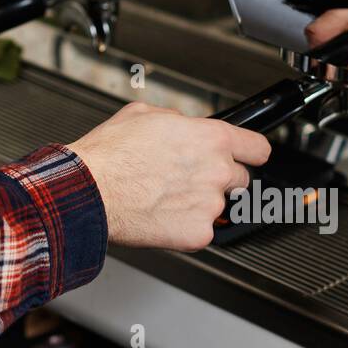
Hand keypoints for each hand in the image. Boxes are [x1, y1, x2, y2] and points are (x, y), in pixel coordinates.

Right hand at [66, 102, 270, 250]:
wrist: (89, 190)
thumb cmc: (110, 155)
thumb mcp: (143, 114)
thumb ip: (177, 120)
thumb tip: (183, 126)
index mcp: (210, 138)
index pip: (257, 147)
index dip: (250, 152)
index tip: (249, 156)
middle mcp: (217, 171)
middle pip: (241, 179)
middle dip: (219, 178)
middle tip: (188, 179)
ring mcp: (210, 204)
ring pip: (217, 205)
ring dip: (198, 203)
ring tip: (164, 197)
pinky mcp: (198, 233)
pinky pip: (200, 230)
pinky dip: (184, 226)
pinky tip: (161, 214)